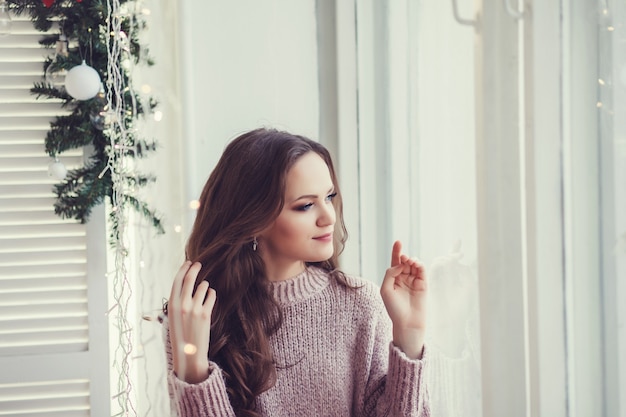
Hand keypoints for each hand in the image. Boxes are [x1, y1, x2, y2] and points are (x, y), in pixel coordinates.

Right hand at [168, 261, 215, 383]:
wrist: (189, 355)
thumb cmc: (180, 336)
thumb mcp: (173, 318)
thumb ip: (178, 302)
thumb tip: (185, 286)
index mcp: (171, 305)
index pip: (177, 281)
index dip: (183, 269)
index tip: (188, 263)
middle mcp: (182, 305)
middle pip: (189, 279)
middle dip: (195, 268)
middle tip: (198, 264)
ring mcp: (194, 309)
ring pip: (202, 286)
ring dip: (204, 285)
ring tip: (204, 288)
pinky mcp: (206, 314)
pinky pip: (211, 296)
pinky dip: (211, 293)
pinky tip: (210, 295)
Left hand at [380, 241, 426, 358]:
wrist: (407, 322)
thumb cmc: (394, 308)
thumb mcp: (386, 289)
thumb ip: (390, 274)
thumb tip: (400, 264)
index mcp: (393, 279)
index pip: (395, 262)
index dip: (396, 251)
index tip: (398, 242)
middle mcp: (404, 278)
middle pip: (404, 261)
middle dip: (404, 256)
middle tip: (404, 258)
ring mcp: (414, 281)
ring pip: (414, 265)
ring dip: (412, 260)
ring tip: (409, 261)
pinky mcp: (423, 284)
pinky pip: (422, 271)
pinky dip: (420, 265)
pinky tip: (415, 264)